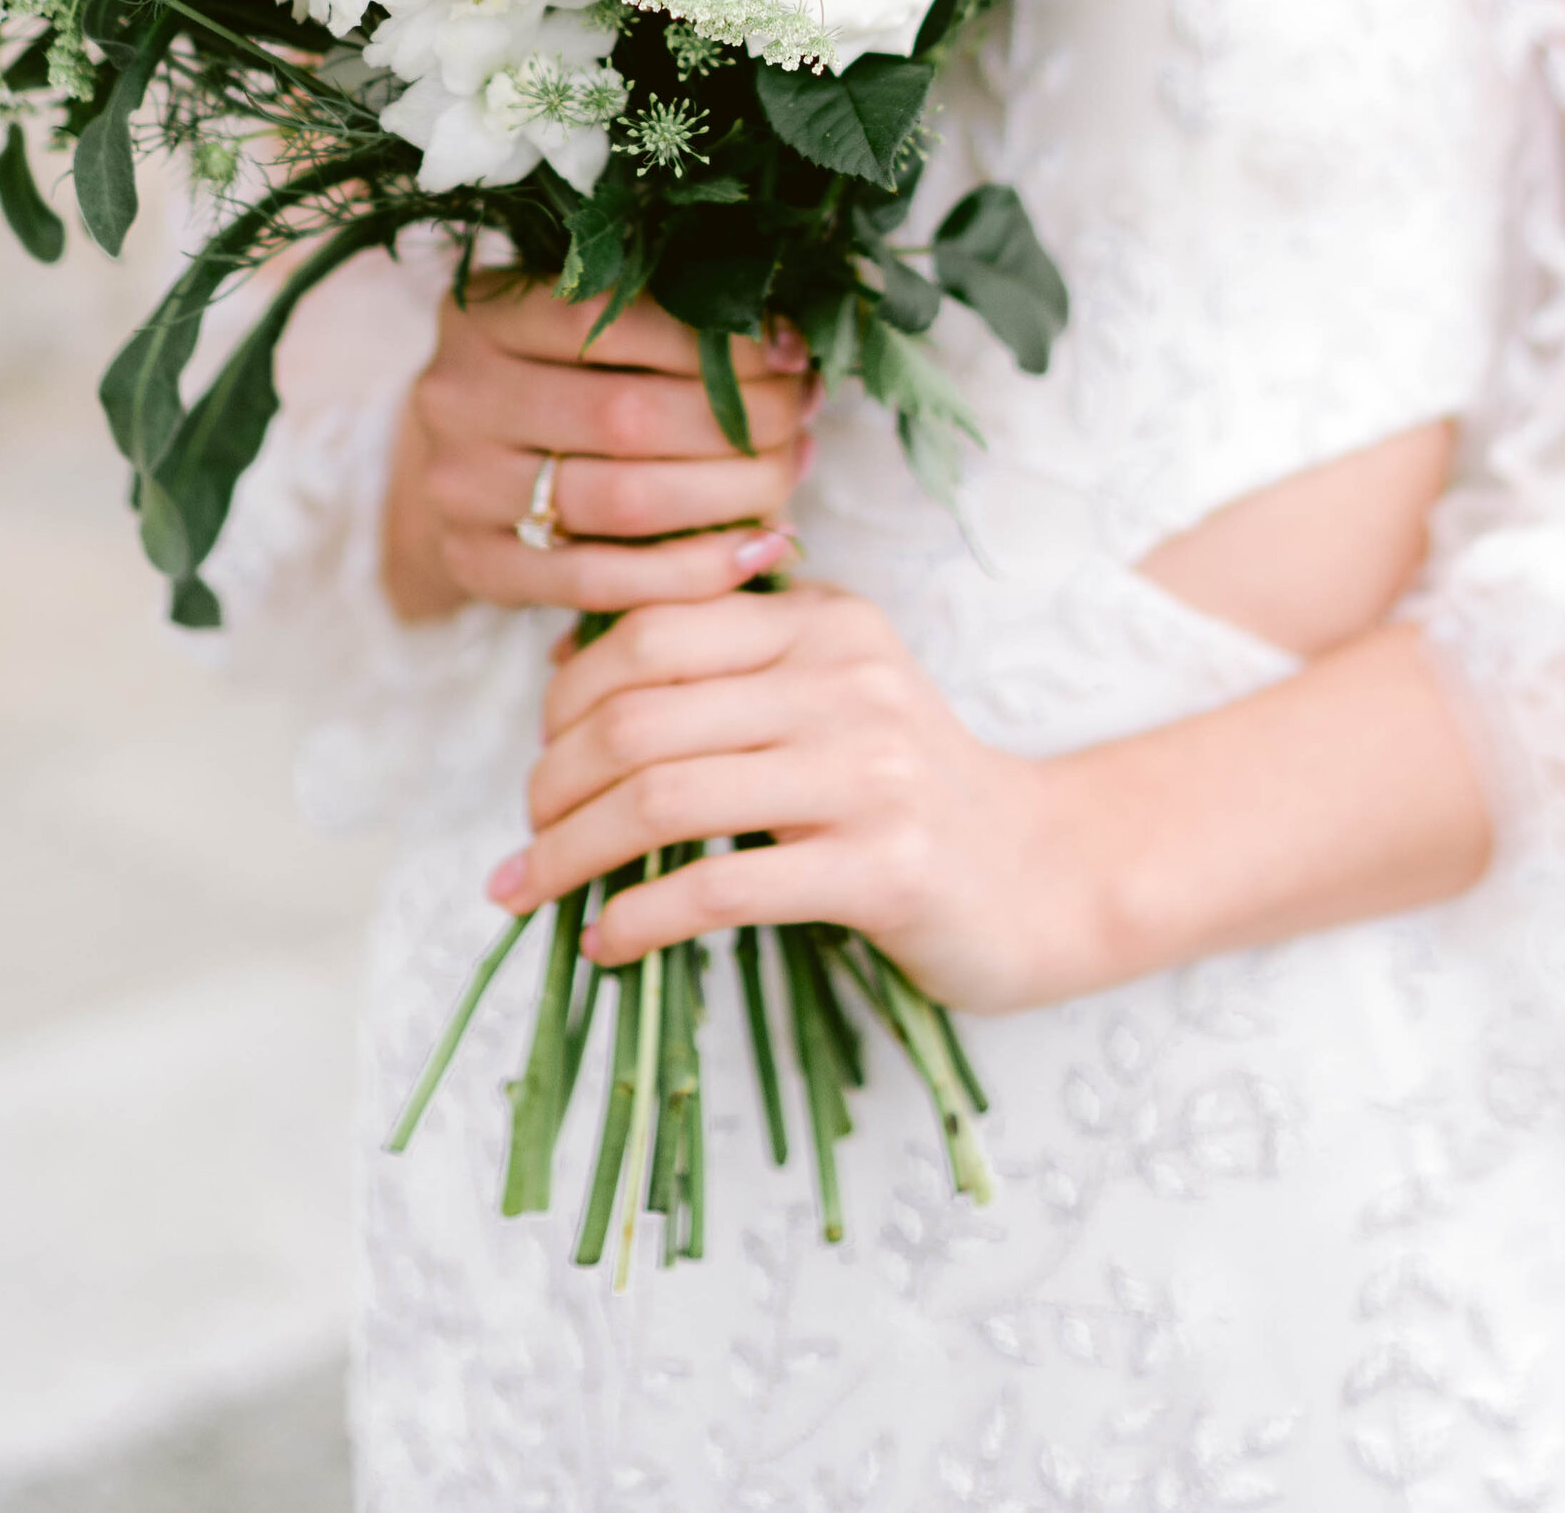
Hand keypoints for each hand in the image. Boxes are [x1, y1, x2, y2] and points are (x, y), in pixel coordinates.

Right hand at [381, 277, 812, 624]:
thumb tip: (795, 355)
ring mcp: (459, 487)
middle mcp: (456, 395)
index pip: (613, 320)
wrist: (456, 460)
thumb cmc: (551, 378)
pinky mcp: (476, 564)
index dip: (716, 342)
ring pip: (622, 501)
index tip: (790, 356)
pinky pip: (598, 583)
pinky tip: (759, 551)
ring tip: (788, 479)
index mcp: (485, 314)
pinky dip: (694, 572)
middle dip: (739, 423)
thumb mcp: (581, 326)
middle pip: (628, 416)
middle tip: (799, 423)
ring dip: (730, 495)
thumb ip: (670, 325)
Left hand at [487, 584, 1071, 1015]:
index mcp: (823, 622)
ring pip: (664, 799)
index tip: (539, 754)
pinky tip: (606, 943)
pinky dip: (638, 920)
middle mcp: (845, 680)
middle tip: (524, 835)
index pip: (654, 630)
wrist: (1040, 872)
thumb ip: (726, 663)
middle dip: (553, 781)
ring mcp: (870, 773)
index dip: (568, 694)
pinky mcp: (882, 870)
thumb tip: (564, 667)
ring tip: (529, 889)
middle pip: (641, 714)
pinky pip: (720, 889)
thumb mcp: (829, 690)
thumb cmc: (905, 787)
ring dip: (572, 852)